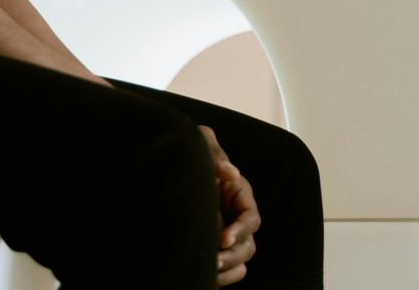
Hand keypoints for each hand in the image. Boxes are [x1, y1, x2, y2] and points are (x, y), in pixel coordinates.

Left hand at [198, 125, 259, 284]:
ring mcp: (226, 233)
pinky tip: (202, 277)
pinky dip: (221, 277)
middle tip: (212, 261)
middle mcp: (236, 217)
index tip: (222, 238)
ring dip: (228, 269)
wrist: (167, 166)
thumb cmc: (190, 150)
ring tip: (207, 272)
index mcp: (240, 194)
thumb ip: (214, 154)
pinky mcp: (212, 247)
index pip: (251, 218)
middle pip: (248, 245)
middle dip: (232, 255)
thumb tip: (231, 173)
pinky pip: (227, 270)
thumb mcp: (202, 142)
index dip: (241, 230)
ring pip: (240, 261)